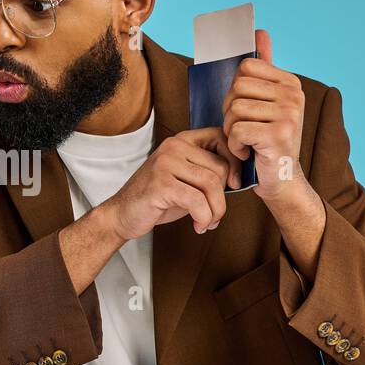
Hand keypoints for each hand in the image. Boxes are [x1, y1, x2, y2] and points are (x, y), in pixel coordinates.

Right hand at [101, 127, 241, 240]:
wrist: (123, 214)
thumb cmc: (157, 198)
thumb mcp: (185, 178)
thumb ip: (207, 171)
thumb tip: (241, 177)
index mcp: (180, 141)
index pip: (220, 137)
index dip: (235, 160)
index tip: (235, 183)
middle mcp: (173, 147)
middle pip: (220, 167)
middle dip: (224, 197)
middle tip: (214, 214)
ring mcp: (165, 164)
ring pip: (212, 185)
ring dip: (215, 210)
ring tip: (208, 222)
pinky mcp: (160, 184)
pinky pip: (197, 201)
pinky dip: (204, 217)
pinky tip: (198, 226)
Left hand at [222, 29, 307, 201]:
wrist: (281, 180)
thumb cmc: (266, 141)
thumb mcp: (265, 103)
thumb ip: (263, 70)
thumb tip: (260, 32)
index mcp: (290, 83)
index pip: (245, 68)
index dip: (234, 90)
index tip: (245, 109)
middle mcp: (294, 95)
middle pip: (237, 88)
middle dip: (229, 111)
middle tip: (241, 129)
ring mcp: (289, 114)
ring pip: (235, 109)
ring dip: (231, 130)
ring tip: (245, 141)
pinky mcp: (279, 134)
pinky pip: (237, 130)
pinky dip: (235, 145)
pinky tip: (247, 152)